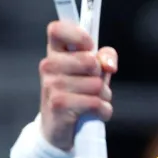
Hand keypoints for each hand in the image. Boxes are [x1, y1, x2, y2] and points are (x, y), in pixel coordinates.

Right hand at [38, 21, 117, 150]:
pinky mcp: (59, 105)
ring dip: (103, 95)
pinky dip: (103, 110)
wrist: (58, 128)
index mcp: (55, 52)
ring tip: (92, 100)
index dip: (78, 35)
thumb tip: (108, 65)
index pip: (57, 29)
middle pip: (89, 60)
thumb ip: (105, 57)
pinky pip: (96, 103)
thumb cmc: (78, 93)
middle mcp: (48, 66)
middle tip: (92, 84)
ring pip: (96, 84)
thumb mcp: (93, 71)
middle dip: (100, 75)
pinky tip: (95, 113)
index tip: (89, 46)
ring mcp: (51, 85)